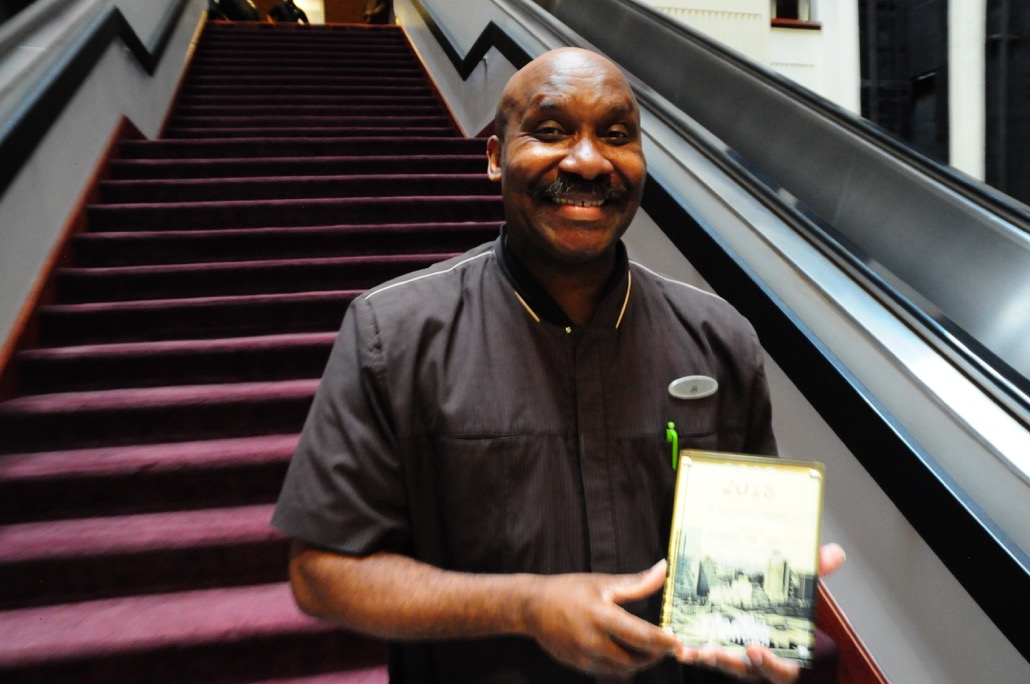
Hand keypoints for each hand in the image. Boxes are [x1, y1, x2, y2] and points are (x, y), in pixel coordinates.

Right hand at [521, 560, 682, 676]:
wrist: (532, 607)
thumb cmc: (569, 589)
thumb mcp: (603, 582)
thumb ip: (637, 582)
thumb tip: (663, 569)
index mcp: (600, 615)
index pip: (641, 636)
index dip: (663, 642)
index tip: (678, 642)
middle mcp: (592, 640)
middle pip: (635, 658)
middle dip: (655, 655)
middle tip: (666, 645)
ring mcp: (584, 656)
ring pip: (623, 670)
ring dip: (640, 662)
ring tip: (649, 649)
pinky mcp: (578, 665)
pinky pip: (608, 672)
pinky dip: (622, 666)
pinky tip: (627, 652)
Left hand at [677, 543, 846, 681]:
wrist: (767, 606)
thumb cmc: (787, 609)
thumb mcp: (801, 591)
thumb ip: (815, 575)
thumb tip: (836, 553)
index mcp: (784, 653)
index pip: (781, 669)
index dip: (770, 663)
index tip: (755, 649)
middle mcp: (758, 661)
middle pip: (743, 669)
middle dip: (726, 660)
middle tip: (709, 651)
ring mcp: (737, 657)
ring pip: (720, 663)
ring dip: (703, 657)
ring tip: (686, 650)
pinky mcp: (716, 648)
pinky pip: (703, 652)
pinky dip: (691, 647)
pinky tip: (677, 640)